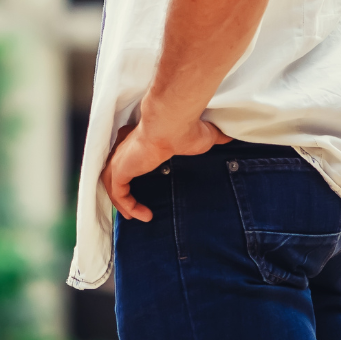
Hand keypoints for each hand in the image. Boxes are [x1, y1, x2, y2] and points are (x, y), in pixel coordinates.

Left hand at [102, 117, 231, 222]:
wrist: (174, 123)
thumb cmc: (187, 128)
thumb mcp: (203, 137)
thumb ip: (212, 138)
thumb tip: (228, 137)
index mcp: (141, 137)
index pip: (129, 155)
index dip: (133, 169)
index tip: (142, 183)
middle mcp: (127, 146)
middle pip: (116, 169)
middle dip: (121, 189)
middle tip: (132, 205)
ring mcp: (122, 158)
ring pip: (112, 182)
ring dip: (122, 201)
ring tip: (134, 215)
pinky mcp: (121, 169)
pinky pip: (117, 192)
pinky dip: (126, 205)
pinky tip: (141, 215)